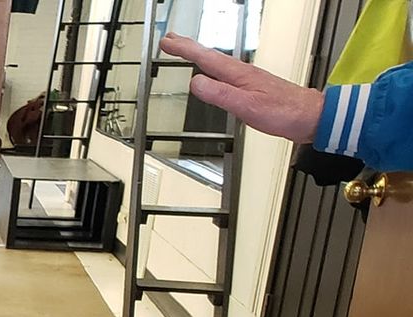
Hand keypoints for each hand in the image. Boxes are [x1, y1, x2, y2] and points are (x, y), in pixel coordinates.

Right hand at [161, 33, 322, 143]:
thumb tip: (195, 82)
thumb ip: (220, 94)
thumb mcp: (247, 106)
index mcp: (238, 74)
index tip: (166, 43)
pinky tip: (210, 72)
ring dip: (198, 54)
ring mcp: (246, 78)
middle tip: (169, 40)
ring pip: (216, 61)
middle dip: (187, 46)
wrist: (309, 116)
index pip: (205, 58)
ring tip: (185, 50)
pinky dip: (211, 66)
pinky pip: (223, 71)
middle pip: (209, 55)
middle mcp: (241, 72)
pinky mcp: (250, 86)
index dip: (184, 50)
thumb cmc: (284, 112)